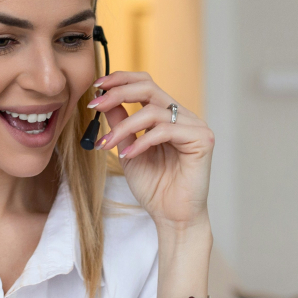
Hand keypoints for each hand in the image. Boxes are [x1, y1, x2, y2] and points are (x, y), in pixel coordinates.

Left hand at [88, 71, 213, 231]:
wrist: (172, 217)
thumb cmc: (154, 187)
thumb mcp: (128, 150)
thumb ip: (120, 125)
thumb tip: (103, 100)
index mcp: (167, 116)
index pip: (145, 85)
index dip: (121, 80)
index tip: (96, 87)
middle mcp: (183, 117)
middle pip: (150, 88)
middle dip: (118, 93)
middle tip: (96, 104)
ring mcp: (195, 126)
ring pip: (154, 111)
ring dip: (124, 126)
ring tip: (107, 144)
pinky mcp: (202, 139)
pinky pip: (166, 131)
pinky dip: (142, 141)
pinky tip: (128, 155)